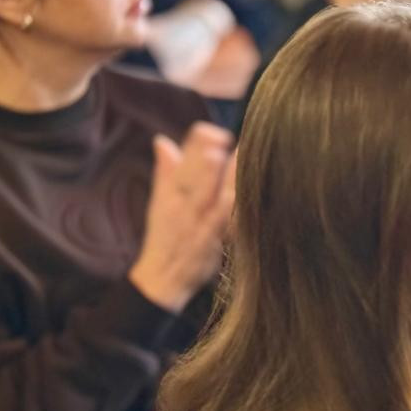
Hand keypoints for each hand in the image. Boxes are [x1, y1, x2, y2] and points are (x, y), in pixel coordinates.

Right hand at [128, 122, 237, 313]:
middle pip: (196, 180)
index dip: (195, 147)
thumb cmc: (165, 237)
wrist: (163, 280)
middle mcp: (183, 209)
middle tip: (225, 139)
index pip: (181, 164)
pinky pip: (228, 227)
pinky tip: (250, 197)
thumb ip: (165, 171)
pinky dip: (237, 212)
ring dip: (226, 181)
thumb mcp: (159, 202)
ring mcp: (200, 227)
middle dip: (209, 161)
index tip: (211, 131)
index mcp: (170, 195)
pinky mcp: (215, 244)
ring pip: (214, 201)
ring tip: (240, 160)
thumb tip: (162, 141)